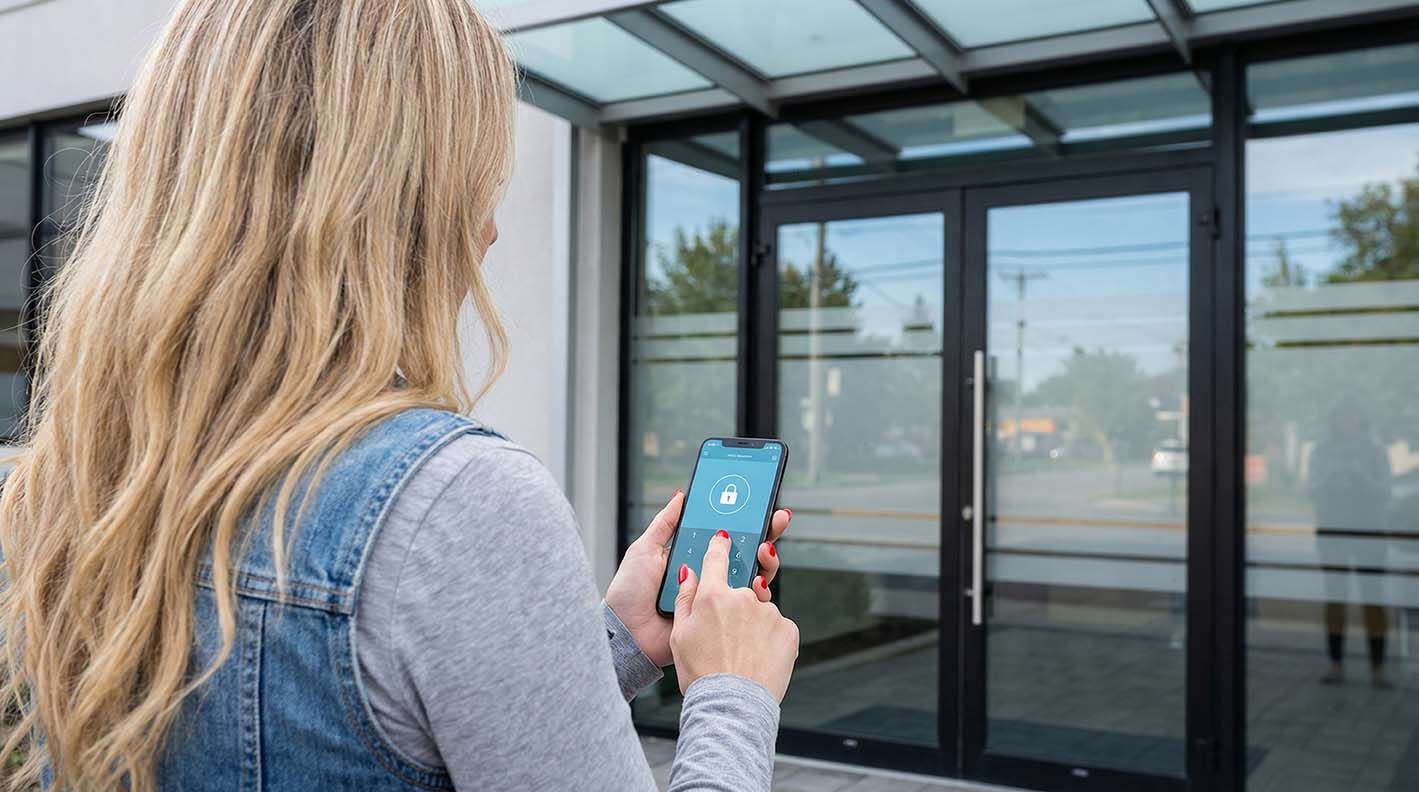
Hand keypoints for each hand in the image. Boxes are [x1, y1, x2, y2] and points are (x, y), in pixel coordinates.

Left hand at [604, 490, 791, 666]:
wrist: (627, 633)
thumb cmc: (630, 593)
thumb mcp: (644, 550)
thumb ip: (665, 524)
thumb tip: (681, 495)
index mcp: (692, 557)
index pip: (723, 535)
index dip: (743, 520)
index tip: (759, 503)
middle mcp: (708, 575)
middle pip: (744, 552)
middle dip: (765, 533)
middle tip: (775, 519)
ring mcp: (717, 597)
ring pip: (752, 576)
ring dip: (765, 559)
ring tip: (764, 549)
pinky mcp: (721, 618)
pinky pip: (746, 604)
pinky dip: (758, 590)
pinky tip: (758, 578)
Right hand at [670, 531, 798, 701]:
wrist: (731, 706)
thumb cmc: (701, 674)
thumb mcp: (679, 635)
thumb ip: (684, 598)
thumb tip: (688, 573)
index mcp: (713, 596)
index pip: (716, 558)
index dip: (719, 546)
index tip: (723, 538)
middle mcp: (743, 598)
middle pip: (741, 591)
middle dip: (736, 608)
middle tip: (726, 638)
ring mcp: (769, 613)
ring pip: (760, 612)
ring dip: (753, 626)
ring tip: (741, 656)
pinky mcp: (788, 630)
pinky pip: (777, 628)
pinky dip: (770, 639)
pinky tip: (757, 658)